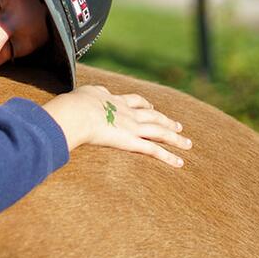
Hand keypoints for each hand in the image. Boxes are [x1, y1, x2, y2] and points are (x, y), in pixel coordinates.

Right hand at [42, 85, 191, 167]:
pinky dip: (168, 156)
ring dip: (175, 138)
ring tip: (187, 143)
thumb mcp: (79, 94)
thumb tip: (79, 98)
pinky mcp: (131, 141)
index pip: (134, 101)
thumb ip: (83, 97)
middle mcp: (127, 111)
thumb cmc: (71, 105)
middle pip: (152, 114)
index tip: (151, 106)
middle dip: (166, 120)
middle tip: (177, 125)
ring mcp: (131, 126)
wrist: (76, 112)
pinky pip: (154, 150)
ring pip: (159, 131)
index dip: (144, 104)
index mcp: (113, 100)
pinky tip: (179, 163)